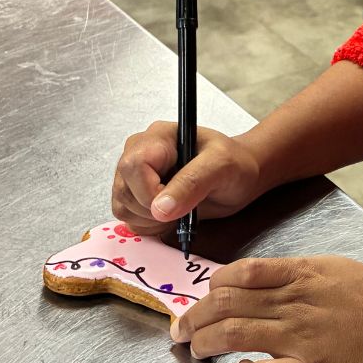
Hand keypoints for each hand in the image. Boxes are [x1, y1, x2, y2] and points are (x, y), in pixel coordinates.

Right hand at [111, 122, 263, 235]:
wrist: (241, 176)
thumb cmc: (235, 163)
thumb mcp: (222, 166)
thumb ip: (193, 183)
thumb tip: (160, 208)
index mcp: (158, 138)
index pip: (133, 166)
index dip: (149, 191)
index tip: (175, 203)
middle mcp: (140, 153)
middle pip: (124, 189)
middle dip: (152, 209)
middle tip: (183, 207)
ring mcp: (136, 175)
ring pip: (122, 206)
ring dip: (150, 219)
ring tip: (180, 210)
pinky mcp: (138, 195)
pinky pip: (128, 218)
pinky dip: (148, 225)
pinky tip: (171, 216)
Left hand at [169, 255, 362, 362]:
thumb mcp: (342, 270)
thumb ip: (304, 277)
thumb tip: (272, 283)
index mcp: (303, 273)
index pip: (241, 274)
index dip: (213, 286)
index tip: (203, 297)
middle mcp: (295, 302)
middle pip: (226, 304)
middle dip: (195, 316)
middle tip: (181, 329)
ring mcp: (300, 336)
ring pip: (234, 334)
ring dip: (205, 342)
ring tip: (194, 349)